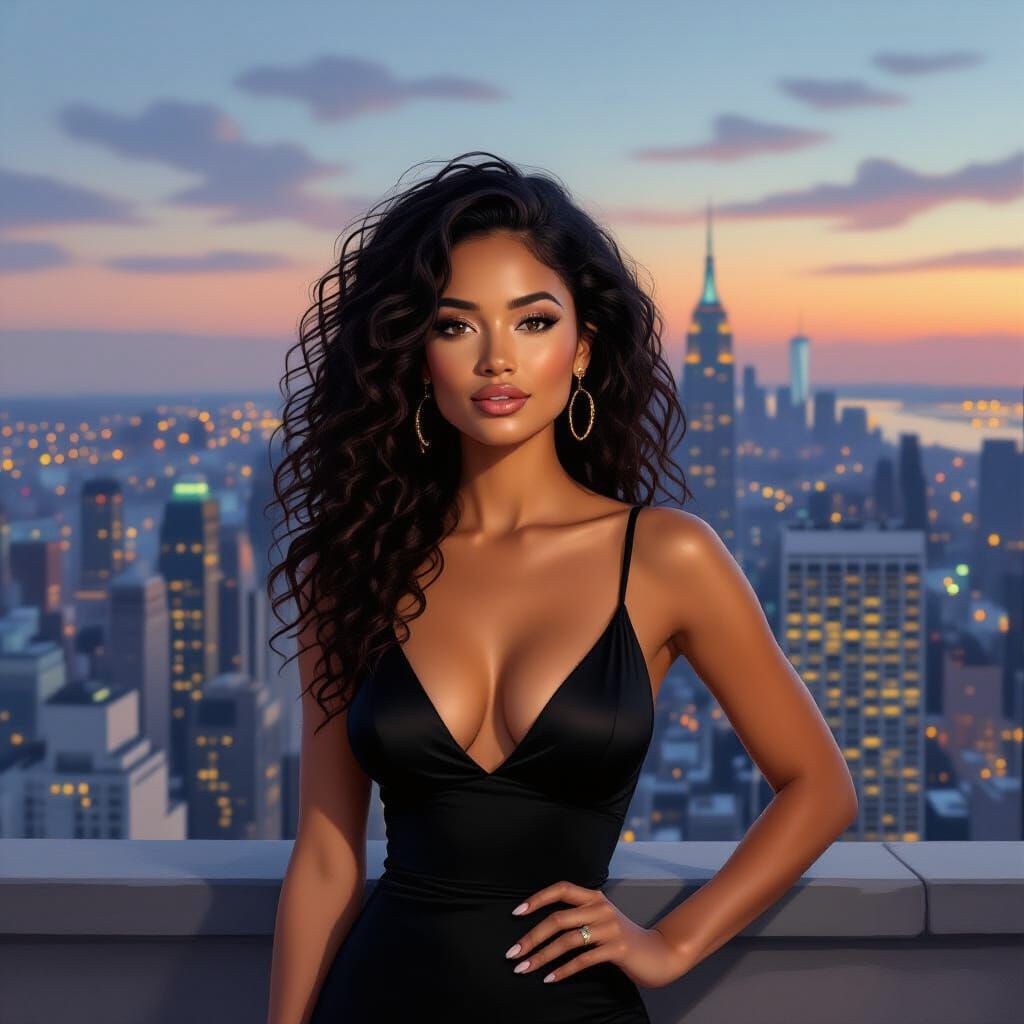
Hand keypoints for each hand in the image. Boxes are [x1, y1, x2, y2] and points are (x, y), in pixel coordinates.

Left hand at [503, 879, 688, 988]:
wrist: (658, 954)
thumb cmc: (622, 938)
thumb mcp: (601, 919)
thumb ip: (578, 916)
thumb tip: (541, 926)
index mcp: (594, 896)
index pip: (561, 888)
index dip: (537, 898)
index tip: (515, 913)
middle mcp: (601, 908)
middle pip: (558, 918)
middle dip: (531, 936)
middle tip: (512, 953)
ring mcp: (610, 927)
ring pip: (567, 940)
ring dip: (541, 956)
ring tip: (524, 969)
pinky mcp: (617, 948)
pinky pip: (583, 959)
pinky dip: (563, 970)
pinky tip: (549, 978)